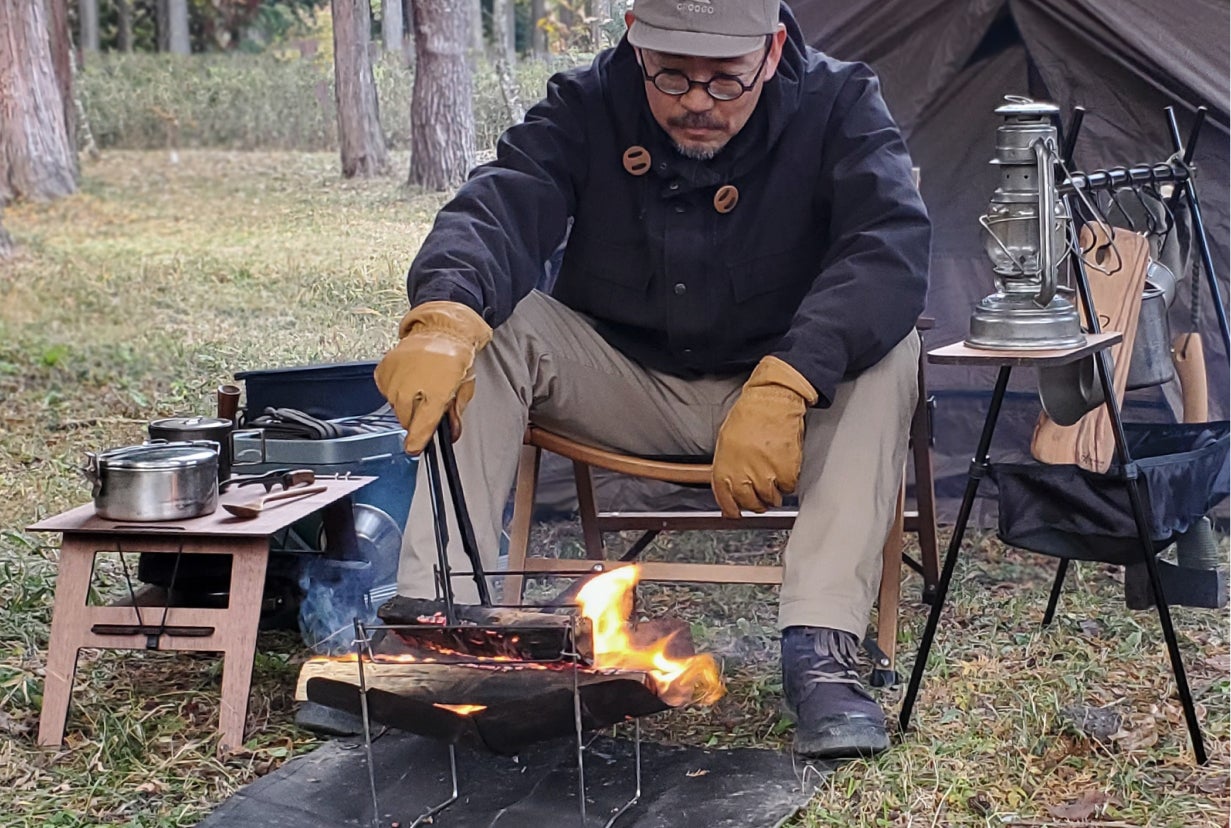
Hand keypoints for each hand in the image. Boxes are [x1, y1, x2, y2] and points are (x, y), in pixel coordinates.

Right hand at [374, 301, 492, 453]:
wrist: (440, 329)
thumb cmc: (455, 357)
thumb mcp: (464, 387)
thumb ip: (456, 414)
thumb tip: (451, 434)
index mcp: (435, 393)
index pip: (421, 427)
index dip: (417, 441)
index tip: (413, 448)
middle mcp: (411, 387)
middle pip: (406, 419)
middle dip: (417, 417)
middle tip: (428, 401)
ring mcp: (395, 378)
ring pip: (395, 406)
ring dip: (406, 403)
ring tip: (420, 385)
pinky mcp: (384, 370)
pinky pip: (385, 391)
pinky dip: (395, 389)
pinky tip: (408, 378)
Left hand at [711, 356, 817, 517]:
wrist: (772, 401)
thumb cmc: (749, 415)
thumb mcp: (726, 441)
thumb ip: (727, 466)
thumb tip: (729, 483)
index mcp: (725, 467)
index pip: (726, 500)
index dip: (732, 509)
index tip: (736, 512)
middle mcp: (743, 474)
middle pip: (751, 504)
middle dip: (756, 503)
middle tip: (761, 496)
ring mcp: (765, 474)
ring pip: (770, 499)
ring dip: (773, 494)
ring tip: (774, 481)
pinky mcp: (785, 471)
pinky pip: (788, 488)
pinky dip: (788, 483)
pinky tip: (784, 470)